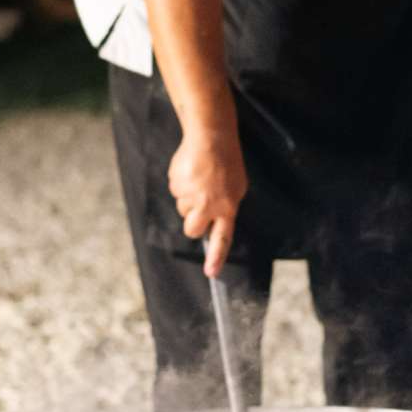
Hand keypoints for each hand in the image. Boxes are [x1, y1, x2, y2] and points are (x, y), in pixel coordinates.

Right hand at [167, 126, 246, 276]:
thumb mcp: (236, 187)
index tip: (211, 274)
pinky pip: (176, 192)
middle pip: (192, 229)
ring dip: (188, 198)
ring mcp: (190, 196)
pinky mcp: (176, 185)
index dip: (216, 257)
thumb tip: (214, 223)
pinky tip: (191, 170)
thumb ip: (226, 207)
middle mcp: (208, 206)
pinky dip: (181, 184)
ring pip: (182, 209)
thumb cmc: (227, 163)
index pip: (222, 239)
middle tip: (198, 207)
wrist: (211, 138)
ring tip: (199, 179)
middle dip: (192, 223)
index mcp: (227, 208)